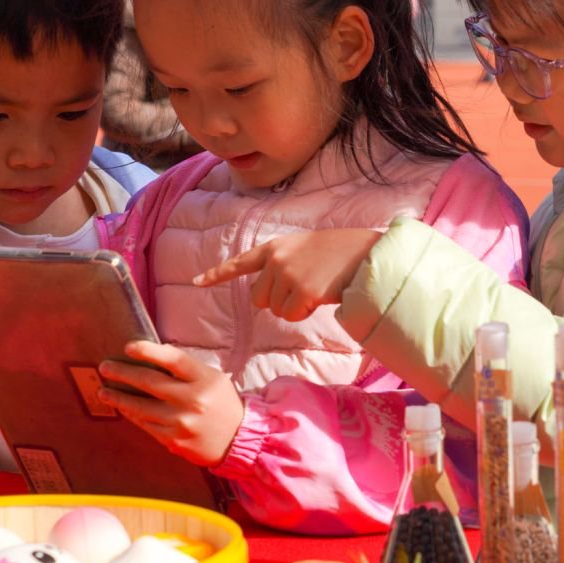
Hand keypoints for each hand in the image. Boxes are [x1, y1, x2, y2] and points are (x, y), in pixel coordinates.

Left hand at [98, 341, 245, 466]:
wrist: (238, 439)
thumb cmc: (221, 403)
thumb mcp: (212, 378)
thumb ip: (185, 368)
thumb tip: (151, 355)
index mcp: (204, 380)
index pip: (172, 359)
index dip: (148, 351)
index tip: (128, 347)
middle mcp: (192, 400)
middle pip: (149, 382)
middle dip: (122, 373)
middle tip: (105, 367)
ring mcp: (181, 422)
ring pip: (141, 407)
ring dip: (118, 397)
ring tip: (104, 391)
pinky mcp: (173, 440)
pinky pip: (145, 425)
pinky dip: (131, 415)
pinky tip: (123, 408)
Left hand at [194, 229, 381, 322]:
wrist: (366, 254)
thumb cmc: (341, 254)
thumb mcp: (306, 249)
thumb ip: (284, 264)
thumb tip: (271, 295)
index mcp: (276, 247)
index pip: (241, 262)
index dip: (217, 274)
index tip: (197, 282)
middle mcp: (276, 260)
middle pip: (258, 298)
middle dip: (277, 301)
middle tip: (304, 290)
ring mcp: (288, 275)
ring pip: (276, 310)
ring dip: (294, 308)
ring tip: (317, 288)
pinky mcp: (302, 292)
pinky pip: (292, 316)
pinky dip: (305, 313)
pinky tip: (321, 297)